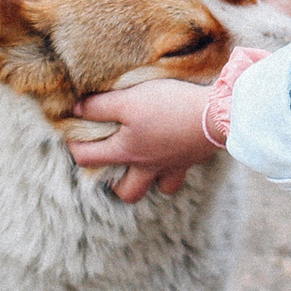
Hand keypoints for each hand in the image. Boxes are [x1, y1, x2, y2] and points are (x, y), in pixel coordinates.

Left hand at [70, 78, 217, 202]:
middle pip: (126, 191)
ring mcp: (172, 166)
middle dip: (115, 183)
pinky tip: (171, 154)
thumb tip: (76, 111)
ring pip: (157, 189)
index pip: (87, 158)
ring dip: (147, 182)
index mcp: (126, 151)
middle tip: (114, 163)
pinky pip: (179, 174)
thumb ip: (99, 106)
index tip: (73, 133)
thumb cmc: (169, 106)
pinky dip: (172, 170)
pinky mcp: (193, 159)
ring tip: (143, 165)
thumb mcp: (128, 99)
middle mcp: (147, 166)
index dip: (74, 146)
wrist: (217, 114)